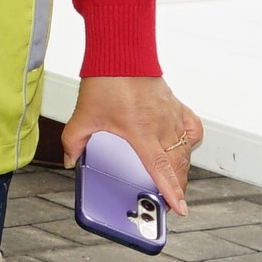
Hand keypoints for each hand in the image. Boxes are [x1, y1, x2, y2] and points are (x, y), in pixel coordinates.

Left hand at [62, 76, 202, 213]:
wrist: (122, 53)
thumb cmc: (107, 79)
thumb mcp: (84, 115)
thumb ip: (74, 141)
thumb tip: (70, 159)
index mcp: (141, 132)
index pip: (161, 168)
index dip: (171, 191)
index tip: (179, 207)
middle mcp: (162, 126)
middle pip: (177, 165)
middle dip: (176, 186)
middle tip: (169, 202)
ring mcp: (171, 116)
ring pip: (185, 151)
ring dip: (182, 169)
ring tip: (175, 182)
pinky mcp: (176, 105)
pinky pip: (191, 129)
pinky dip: (189, 141)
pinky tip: (182, 148)